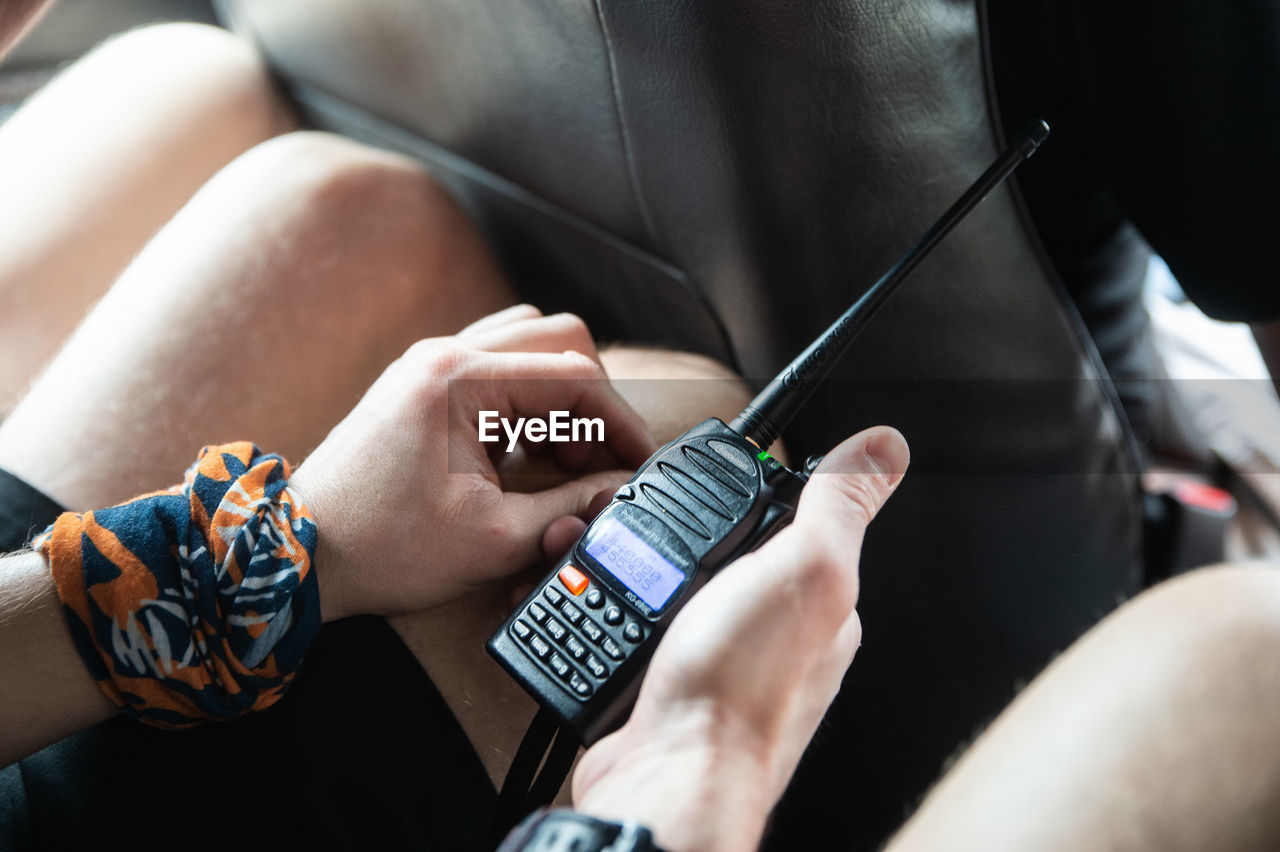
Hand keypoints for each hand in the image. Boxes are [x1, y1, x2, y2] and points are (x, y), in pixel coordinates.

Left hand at [290, 306, 656, 620]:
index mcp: (459, 381)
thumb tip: (625, 491)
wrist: (302, 557)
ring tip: (559, 459)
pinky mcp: (422, 383)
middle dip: (593, 405)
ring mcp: (429, 363)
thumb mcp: (494, 540)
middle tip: (596, 465)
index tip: (641, 463)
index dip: (621, 423)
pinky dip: (526, 399)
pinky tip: (522, 451)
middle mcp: (444, 354)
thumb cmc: (382, 549)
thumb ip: (572, 507)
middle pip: (560, 342)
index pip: (575, 376)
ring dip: (560, 396)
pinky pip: (497, 364)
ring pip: (530, 345)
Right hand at [567, 426, 908, 851]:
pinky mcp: (673, 682)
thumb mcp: (806, 569)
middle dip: (687, 537)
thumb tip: (884, 446)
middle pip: (730, 552)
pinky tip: (620, 613)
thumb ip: (841, 504)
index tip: (722, 492)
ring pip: (680, 586)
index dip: (757, 497)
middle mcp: (780, 637)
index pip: (797, 522)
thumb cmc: (740, 691)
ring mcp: (725, 661)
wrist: (665, 776)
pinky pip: (645, 625)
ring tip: (631, 577)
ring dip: (645, 573)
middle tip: (665, 543)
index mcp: (825, 605)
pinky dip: (624, 612)